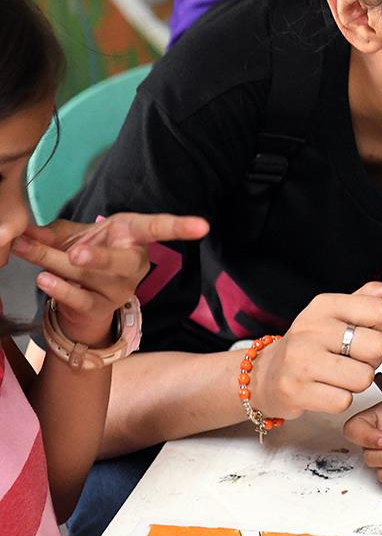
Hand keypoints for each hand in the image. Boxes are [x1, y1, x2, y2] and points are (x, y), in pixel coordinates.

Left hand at [15, 212, 208, 345]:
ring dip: (55, 265)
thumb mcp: (71, 237)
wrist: (81, 303)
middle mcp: (135, 265)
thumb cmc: (85, 257)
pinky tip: (43, 279)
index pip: (159, 229)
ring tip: (27, 252)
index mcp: (134, 237)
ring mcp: (121, 290)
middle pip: (124, 262)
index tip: (203, 227)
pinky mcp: (102, 309)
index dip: (181, 227)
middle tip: (77, 255)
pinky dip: (60, 289)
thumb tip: (23, 229)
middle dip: (101, 258)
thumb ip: (50, 232)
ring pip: (91, 279)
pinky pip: (81, 299)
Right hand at [255, 280, 381, 419]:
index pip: (381, 311)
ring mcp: (301, 360)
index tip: (371, 334)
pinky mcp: (296, 391)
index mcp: (325, 304)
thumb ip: (374, 299)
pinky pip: (344, 401)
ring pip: (364, 378)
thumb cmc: (312, 343)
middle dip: (374, 359)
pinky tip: (325, 389)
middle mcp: (311, 328)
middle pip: (378, 347)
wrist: (266, 375)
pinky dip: (341, 399)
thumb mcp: (339, 313)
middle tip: (355, 359)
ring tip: (340, 375)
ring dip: (358, 382)